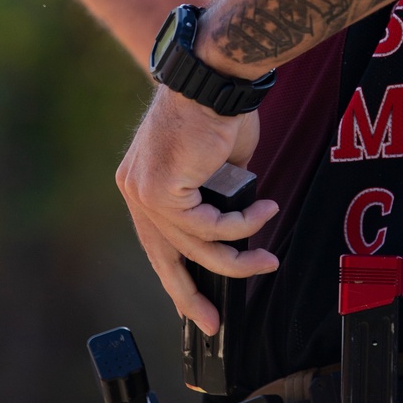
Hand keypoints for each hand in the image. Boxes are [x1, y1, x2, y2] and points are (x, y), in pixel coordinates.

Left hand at [115, 87, 278, 334]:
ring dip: (239, 255)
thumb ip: (214, 199)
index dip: (179, 274)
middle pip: (163, 257)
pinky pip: (209, 227)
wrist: (215, 80)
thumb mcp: (215, 167)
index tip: (200, 302)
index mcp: (142, 183)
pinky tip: (264, 210)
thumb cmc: (219, 112)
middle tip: (213, 322)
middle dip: (190, 295)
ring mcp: (144, 191)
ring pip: (195, 246)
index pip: (157, 241)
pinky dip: (241, 225)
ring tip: (267, 254)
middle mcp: (135, 189)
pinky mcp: (161, 191)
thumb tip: (231, 230)